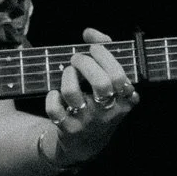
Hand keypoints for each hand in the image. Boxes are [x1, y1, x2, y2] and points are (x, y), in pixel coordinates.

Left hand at [42, 29, 136, 168]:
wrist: (86, 143)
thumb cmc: (100, 101)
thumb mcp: (110, 81)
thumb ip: (104, 51)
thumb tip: (89, 32)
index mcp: (125, 99)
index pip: (119, 76)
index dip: (105, 56)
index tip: (94, 48)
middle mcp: (109, 112)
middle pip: (100, 83)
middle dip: (85, 63)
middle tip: (77, 59)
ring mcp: (88, 121)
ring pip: (72, 93)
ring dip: (67, 76)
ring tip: (68, 74)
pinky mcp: (68, 129)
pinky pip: (54, 109)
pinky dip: (52, 97)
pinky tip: (57, 95)